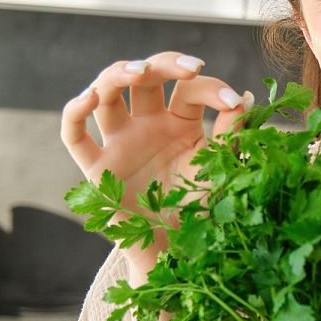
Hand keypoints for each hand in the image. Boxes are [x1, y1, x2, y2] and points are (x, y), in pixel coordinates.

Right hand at [60, 51, 252, 271]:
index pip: (189, 90)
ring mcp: (120, 142)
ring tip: (140, 71)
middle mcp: (148, 124)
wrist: (181, 255)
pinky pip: (74, 135)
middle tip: (190, 68)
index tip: (233, 102)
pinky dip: (74, 112)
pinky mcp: (97, 167)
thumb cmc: (203, 211)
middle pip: (146, 78)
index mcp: (181, 122)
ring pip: (108, 92)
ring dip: (119, 74)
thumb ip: (232, 134)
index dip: (211, 89)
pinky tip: (90, 98)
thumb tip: (246, 97)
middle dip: (166, 65)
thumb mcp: (222, 169)